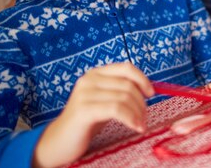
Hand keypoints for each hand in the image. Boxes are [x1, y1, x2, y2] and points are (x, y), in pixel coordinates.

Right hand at [33, 62, 153, 167]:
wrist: (59, 141)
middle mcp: (89, 79)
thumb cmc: (86, 121)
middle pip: (128, 85)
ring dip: (138, 113)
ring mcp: (85, 93)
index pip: (126, 68)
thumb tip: (148, 89)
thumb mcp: (105, 100)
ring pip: (124, 98)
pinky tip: (135, 127)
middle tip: (144, 118)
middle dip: (141, 103)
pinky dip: (130, 118)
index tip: (151, 93)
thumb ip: (121, 91)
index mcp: (96, 73)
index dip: (142, 79)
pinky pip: (116, 109)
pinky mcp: (84, 109)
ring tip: (140, 125)